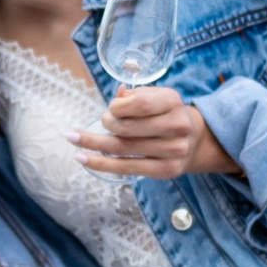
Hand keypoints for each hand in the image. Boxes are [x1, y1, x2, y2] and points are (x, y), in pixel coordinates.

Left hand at [72, 87, 238, 180]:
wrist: (193, 141)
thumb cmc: (165, 114)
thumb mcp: (155, 97)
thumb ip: (135, 96)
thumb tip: (117, 96)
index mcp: (173, 102)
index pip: (140, 104)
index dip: (118, 107)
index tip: (110, 108)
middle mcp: (177, 126)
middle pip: (128, 128)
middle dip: (106, 124)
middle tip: (100, 122)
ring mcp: (173, 151)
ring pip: (123, 149)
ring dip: (94, 144)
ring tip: (73, 139)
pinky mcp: (166, 170)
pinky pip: (126, 168)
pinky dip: (100, 163)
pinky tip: (82, 157)